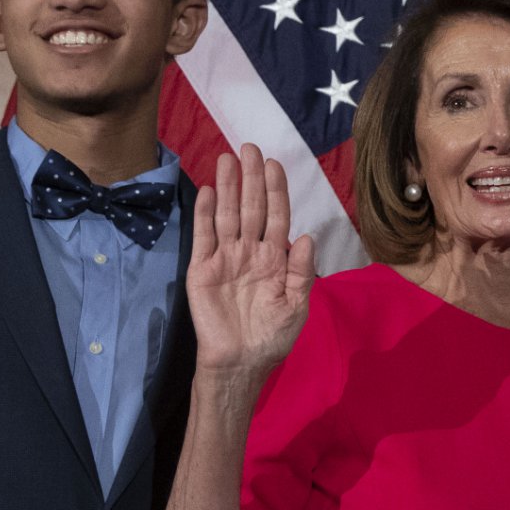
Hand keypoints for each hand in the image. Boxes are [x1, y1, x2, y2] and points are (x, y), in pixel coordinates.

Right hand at [190, 143, 314, 378]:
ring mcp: (225, 258)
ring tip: (227, 158)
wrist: (241, 362)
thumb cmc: (273, 337)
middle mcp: (250, 252)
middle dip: (251, 178)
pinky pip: (204, 236)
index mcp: (275, 258)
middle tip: (249, 147)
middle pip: (251, 207)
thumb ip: (302, 271)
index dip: (275, 191)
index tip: (274, 164)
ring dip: (226, 187)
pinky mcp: (202, 269)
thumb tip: (307, 236)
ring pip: (226, 215)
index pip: (276, 216)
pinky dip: (204, 214)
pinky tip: (207, 190)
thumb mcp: (297, 305)